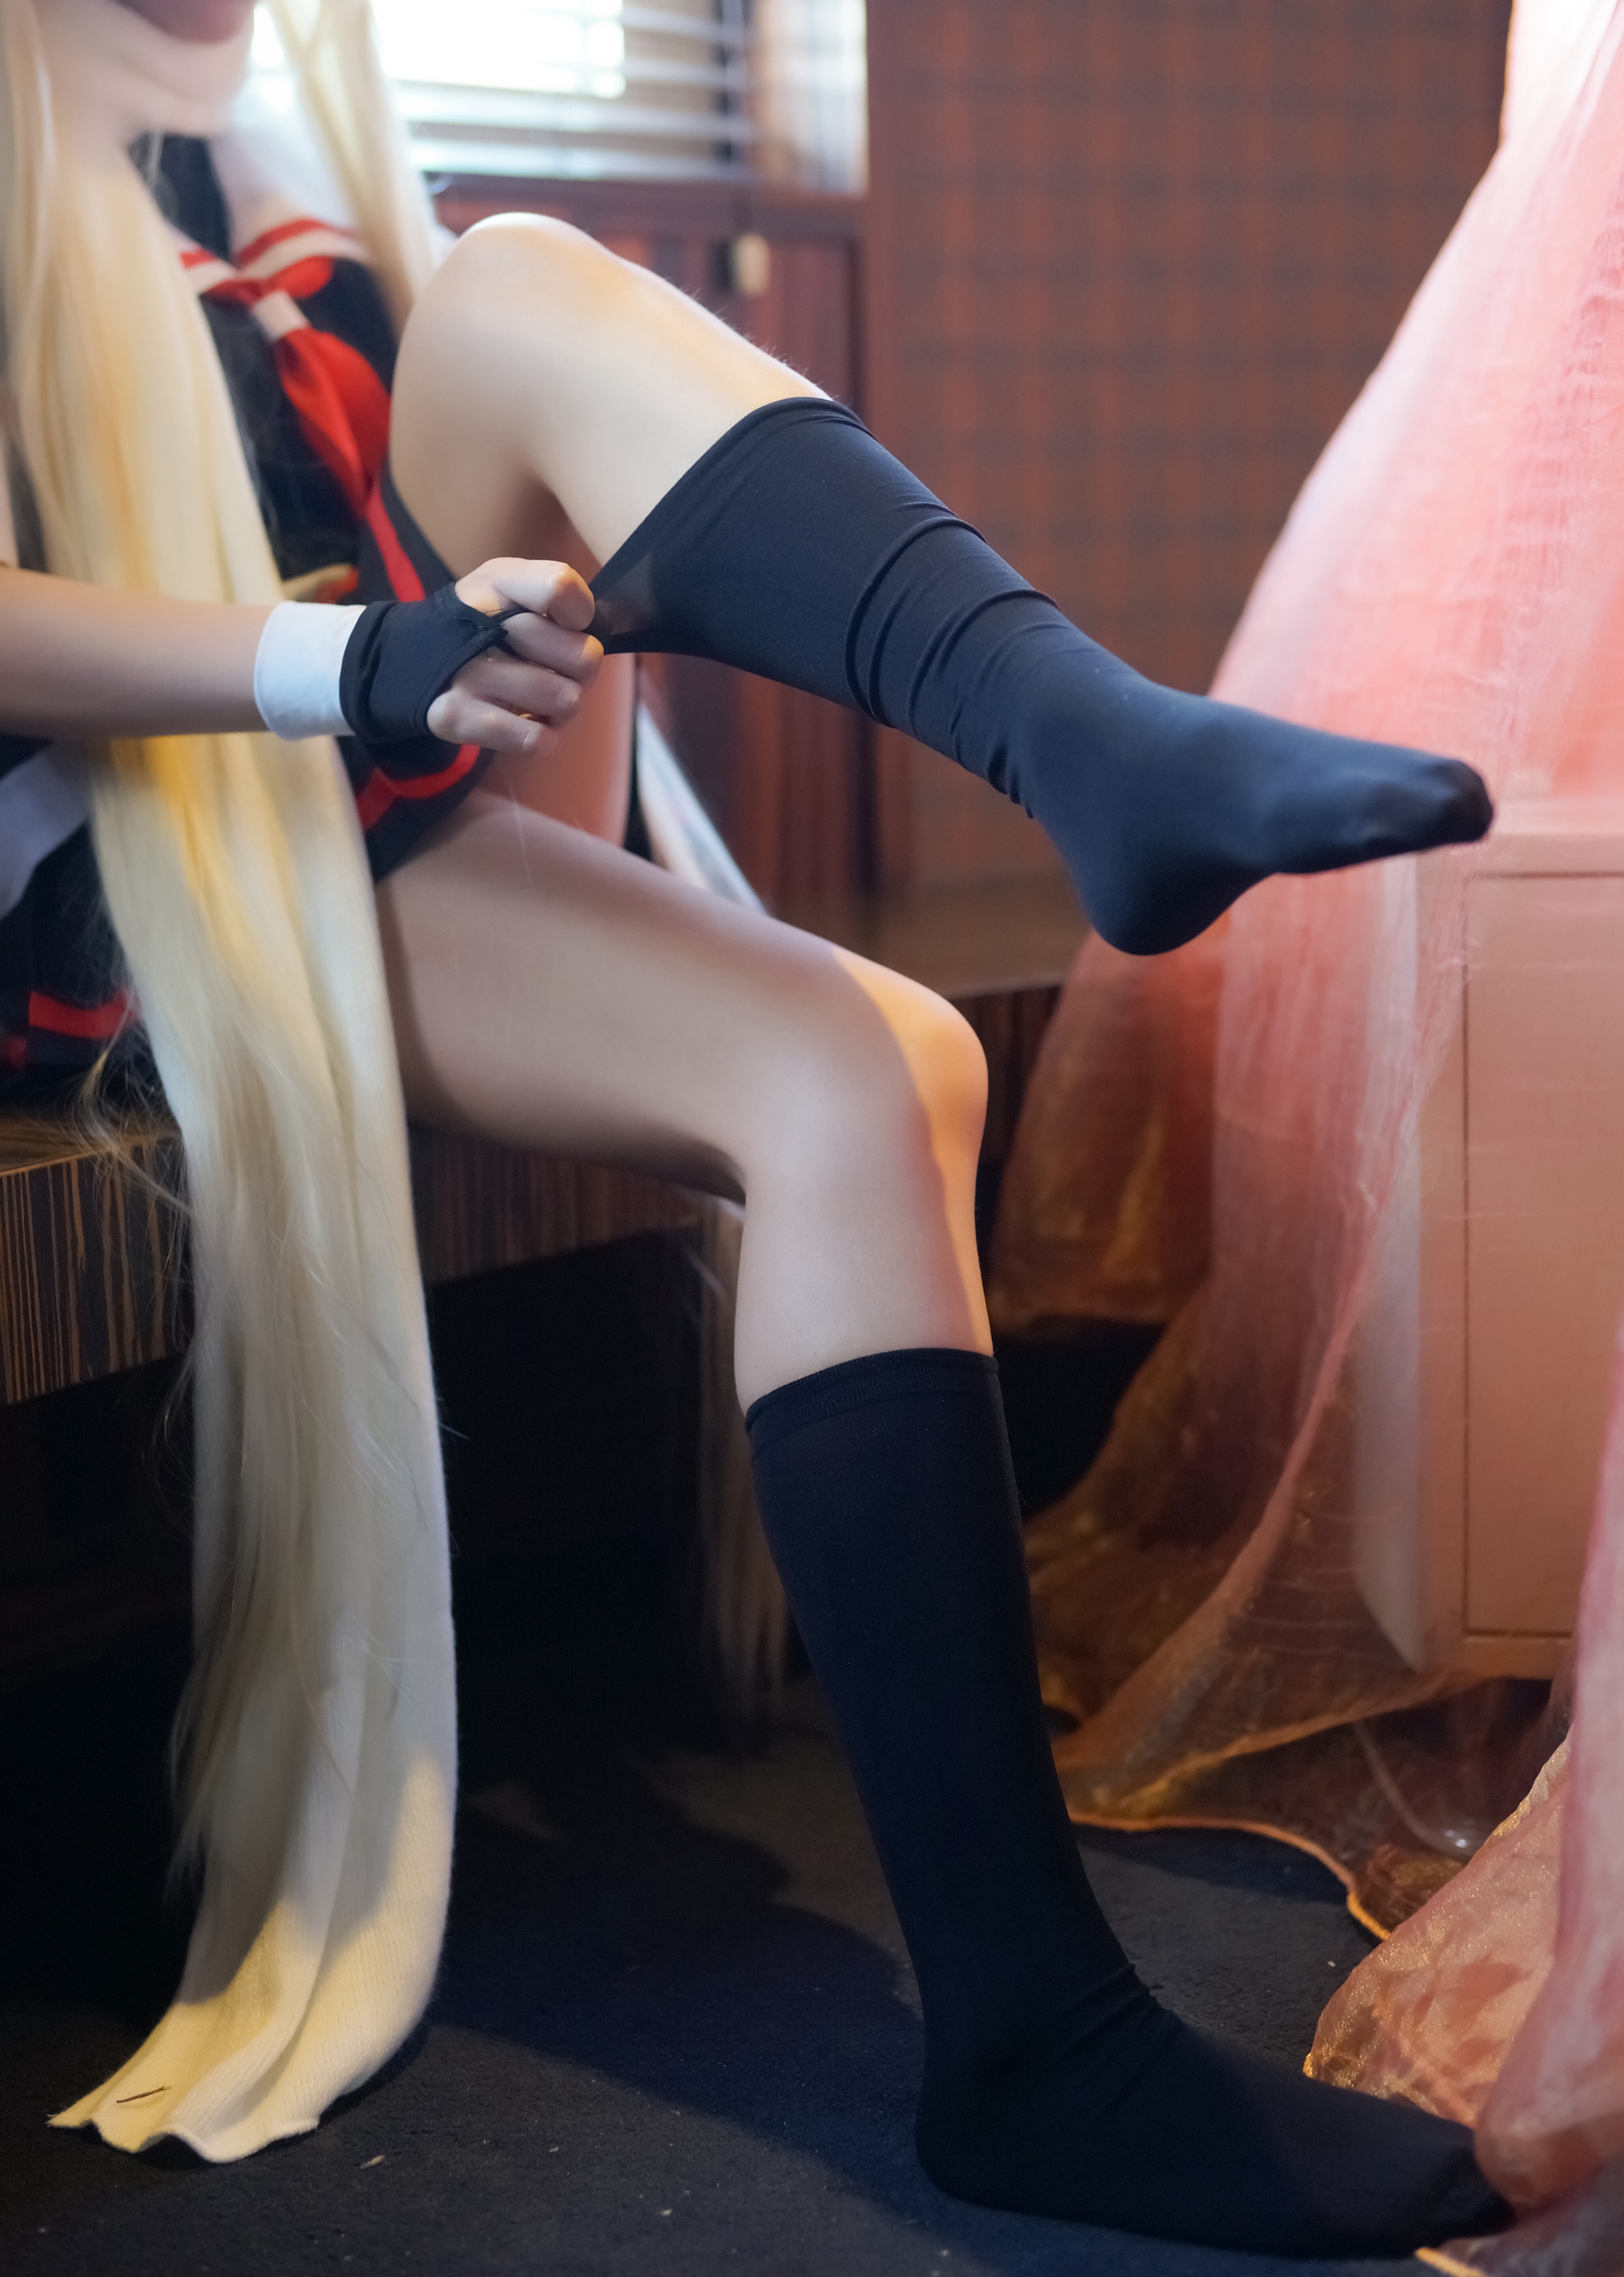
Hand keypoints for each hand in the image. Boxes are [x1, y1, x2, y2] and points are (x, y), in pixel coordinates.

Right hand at [425, 558, 602, 757]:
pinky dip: (541, 737)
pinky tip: (524, 722)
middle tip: (556, 669)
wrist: (409, 659)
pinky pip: (532, 739)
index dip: (580, 614)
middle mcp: (479, 626)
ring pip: (565, 701)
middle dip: (581, 670)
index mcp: (498, 583)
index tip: (568, 624)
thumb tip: (588, 629)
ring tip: (540, 698)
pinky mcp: (456, 717)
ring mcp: (466, 674)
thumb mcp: (515, 588)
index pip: (560, 588)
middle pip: (583, 657)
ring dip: (563, 707)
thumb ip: (560, 593)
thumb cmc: (482, 624)